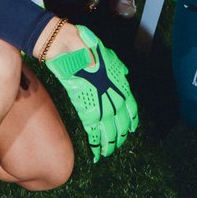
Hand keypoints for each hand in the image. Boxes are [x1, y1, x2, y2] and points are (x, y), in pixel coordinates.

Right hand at [45, 24, 138, 160]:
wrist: (65, 44)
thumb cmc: (82, 45)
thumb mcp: (104, 52)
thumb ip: (115, 65)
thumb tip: (124, 72)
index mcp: (119, 82)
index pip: (130, 106)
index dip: (131, 119)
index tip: (131, 128)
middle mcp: (113, 93)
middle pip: (120, 121)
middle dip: (119, 135)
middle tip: (118, 145)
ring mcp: (99, 100)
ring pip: (109, 129)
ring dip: (109, 143)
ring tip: (107, 153)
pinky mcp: (85, 105)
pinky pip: (93, 129)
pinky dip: (95, 142)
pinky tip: (96, 152)